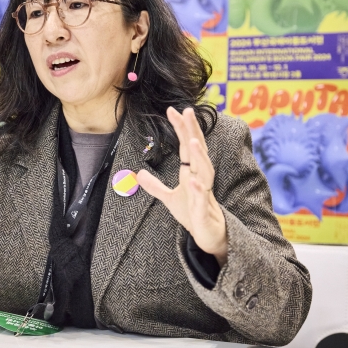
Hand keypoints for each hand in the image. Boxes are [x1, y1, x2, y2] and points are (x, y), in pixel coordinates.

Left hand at [137, 107, 227, 265]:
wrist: (209, 236)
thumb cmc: (193, 214)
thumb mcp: (170, 199)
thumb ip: (155, 186)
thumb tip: (138, 174)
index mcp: (191, 172)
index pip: (186, 146)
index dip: (181, 128)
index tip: (172, 110)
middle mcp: (200, 178)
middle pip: (198, 151)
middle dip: (193, 131)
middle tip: (188, 111)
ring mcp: (204, 194)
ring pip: (205, 171)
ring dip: (200, 156)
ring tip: (193, 141)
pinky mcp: (204, 211)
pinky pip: (202, 199)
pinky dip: (198, 190)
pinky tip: (192, 182)